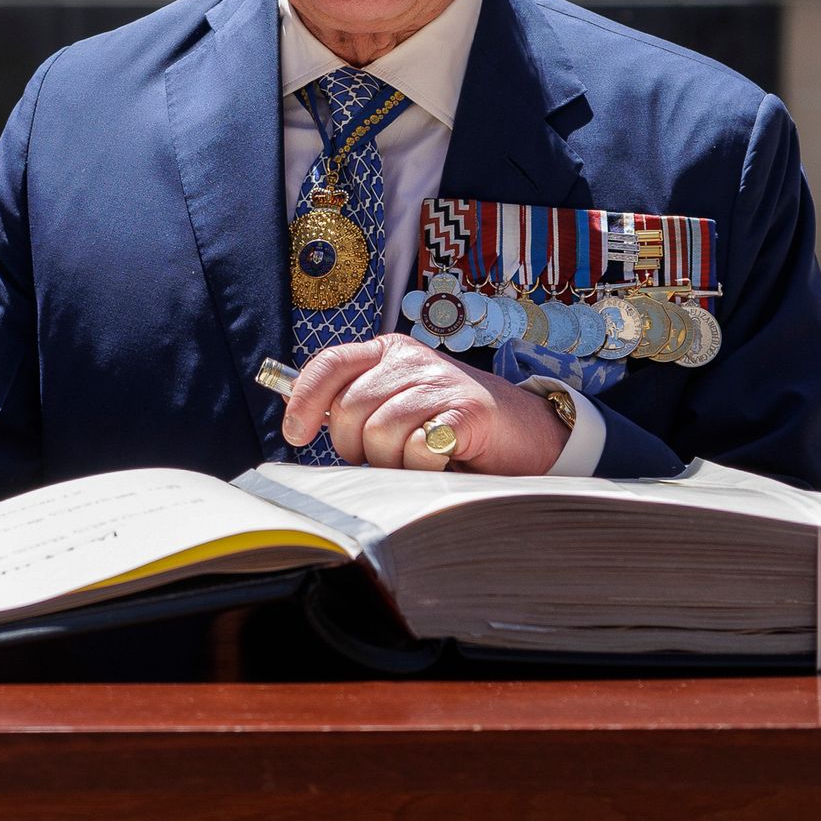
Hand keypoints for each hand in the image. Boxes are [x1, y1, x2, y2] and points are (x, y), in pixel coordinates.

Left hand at [279, 338, 568, 475]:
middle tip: (386, 457)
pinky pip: (418, 449)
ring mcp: (441, 382)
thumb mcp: (398, 405)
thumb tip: (301, 425)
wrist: (524, 431)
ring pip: (381, 433)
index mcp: (389, 352)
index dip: (305, 399)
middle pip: (350, 409)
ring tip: (418, 459)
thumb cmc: (449, 426)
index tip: (295, 433)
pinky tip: (441, 461)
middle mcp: (412, 359)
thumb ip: (358, 408)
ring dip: (393, 462)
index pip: (330, 364)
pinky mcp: (467, 411)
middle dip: (357, 448)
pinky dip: (422, 468)